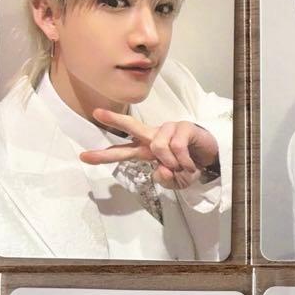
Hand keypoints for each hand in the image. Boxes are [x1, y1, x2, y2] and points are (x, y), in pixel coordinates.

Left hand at [79, 109, 219, 189]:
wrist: (211, 157)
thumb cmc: (188, 166)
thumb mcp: (176, 181)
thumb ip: (165, 180)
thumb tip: (161, 169)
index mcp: (146, 150)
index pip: (122, 151)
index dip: (103, 155)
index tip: (83, 156)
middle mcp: (153, 137)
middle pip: (132, 125)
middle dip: (114, 119)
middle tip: (97, 112)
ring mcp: (168, 129)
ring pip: (158, 145)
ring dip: (171, 162)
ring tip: (181, 168)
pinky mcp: (184, 127)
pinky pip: (177, 146)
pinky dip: (184, 161)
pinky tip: (190, 165)